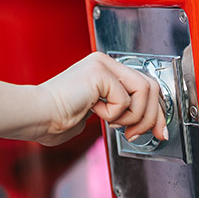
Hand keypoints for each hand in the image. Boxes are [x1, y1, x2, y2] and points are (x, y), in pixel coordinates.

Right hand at [0, 53, 166, 146]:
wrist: (38, 116)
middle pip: (151, 86)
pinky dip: (114, 114)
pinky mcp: (100, 72)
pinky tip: (95, 111)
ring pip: (144, 91)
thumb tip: (144, 123)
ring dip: (133, 117)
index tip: (160, 131)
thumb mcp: (99, 112)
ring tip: (113, 123)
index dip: (157, 111)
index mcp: (106, 70)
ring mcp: (103, 65)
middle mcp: (106, 63)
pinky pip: (125, 99)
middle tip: (137, 134)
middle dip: (152, 117)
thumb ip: (120, 110)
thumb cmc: (57, 118)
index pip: (145, 85)